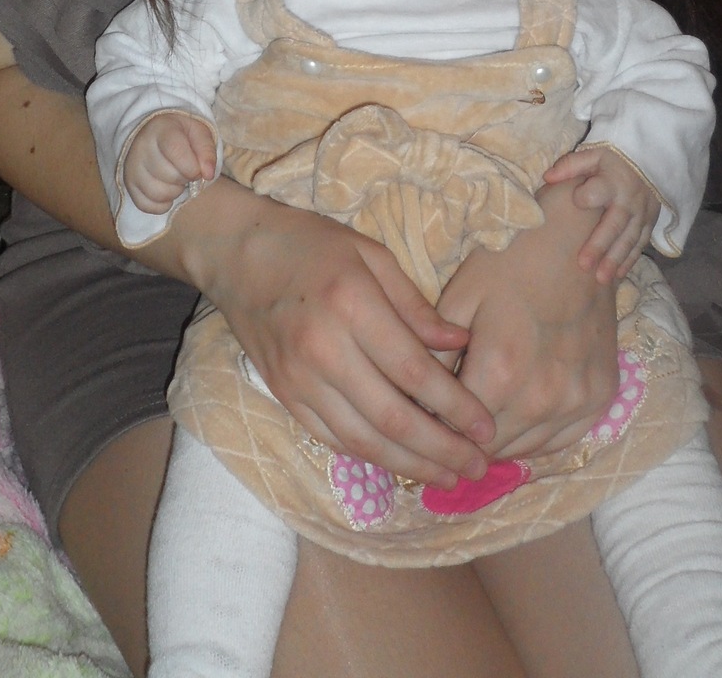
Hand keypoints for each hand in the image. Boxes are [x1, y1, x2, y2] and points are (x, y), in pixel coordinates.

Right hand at [122, 111, 217, 213]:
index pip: (176, 151)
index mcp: (161, 130)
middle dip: (185, 178)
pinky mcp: (129, 185)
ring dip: (175, 192)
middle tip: (186, 170)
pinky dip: (161, 205)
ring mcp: (132, 168)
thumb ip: (207, 151)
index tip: (197, 168)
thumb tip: (208, 174)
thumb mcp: (198, 132)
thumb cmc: (180, 133)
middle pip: (169, 175)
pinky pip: (146, 206)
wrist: (154, 133)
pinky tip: (166, 190)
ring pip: (158, 193)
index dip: (192, 166)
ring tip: (176, 180)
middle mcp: (141, 148)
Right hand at [182, 180, 496, 488]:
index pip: (414, 372)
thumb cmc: (309, 243)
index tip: (486, 428)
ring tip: (448, 477)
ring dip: (410, 465)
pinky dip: (370, 456)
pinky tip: (400, 463)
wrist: (235, 253)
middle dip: (441, 449)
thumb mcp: (370, 253)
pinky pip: (333, 438)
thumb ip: (415, 304)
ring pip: (363, 439)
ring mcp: (299, 379)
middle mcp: (324, 350)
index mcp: (352, 306)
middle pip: (392, 417)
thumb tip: (459, 343)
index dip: (455, 407)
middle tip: (477, 467)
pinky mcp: (284, 395)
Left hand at [436, 179, 619, 460]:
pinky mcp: (600, 398)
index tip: (419, 412)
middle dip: (460, 436)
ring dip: (496, 440)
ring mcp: (577, 402)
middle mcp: (542, 399)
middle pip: (487, 448)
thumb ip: (434, 357)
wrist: (575, 238)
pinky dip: (533, 436)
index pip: (451, 429)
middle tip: (445, 417)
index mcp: (500, 373)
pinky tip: (516, 415)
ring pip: (523, 451)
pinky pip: (559, 441)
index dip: (429, 422)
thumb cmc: (508, 261)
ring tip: (478, 416)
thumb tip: (412, 401)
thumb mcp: (458, 299)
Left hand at [542, 145, 660, 281]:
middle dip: (600, 245)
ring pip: (629, 239)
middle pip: (614, 224)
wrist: (649, 162)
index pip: (598, 191)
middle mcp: (628, 200)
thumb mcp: (594, 155)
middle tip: (584, 264)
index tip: (576, 201)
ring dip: (615, 259)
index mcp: (612, 181)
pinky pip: (640, 244)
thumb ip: (571, 165)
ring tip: (601, 278)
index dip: (586, 196)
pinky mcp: (649, 224)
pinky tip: (618, 275)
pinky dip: (630, 260)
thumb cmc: (612, 162)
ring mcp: (641, 214)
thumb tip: (548, 177)